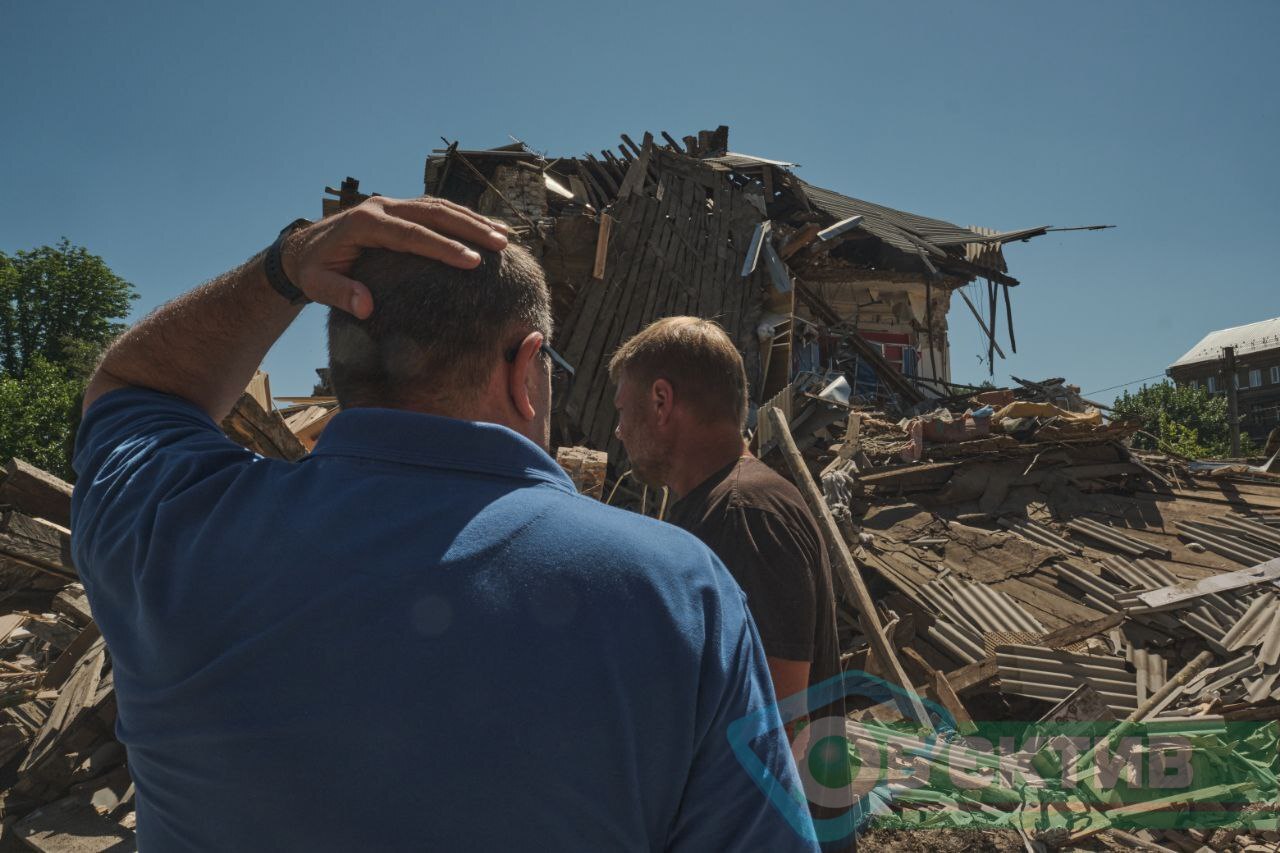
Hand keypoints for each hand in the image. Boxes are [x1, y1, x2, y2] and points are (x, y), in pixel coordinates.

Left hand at [280, 196, 509, 318]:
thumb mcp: (318, 284)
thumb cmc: (313, 270)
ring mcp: (393, 205)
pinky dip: (464, 218)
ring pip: (440, 206)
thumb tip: (366, 308)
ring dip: (474, 220)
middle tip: (501, 245)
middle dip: (470, 228)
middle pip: (434, 213)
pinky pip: (437, 209)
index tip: (473, 261)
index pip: (411, 234)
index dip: (444, 247)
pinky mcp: (401, 209)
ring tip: (505, 237)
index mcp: (365, 223)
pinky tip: (488, 228)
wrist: (304, 248)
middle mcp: (382, 207)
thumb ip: (341, 294)